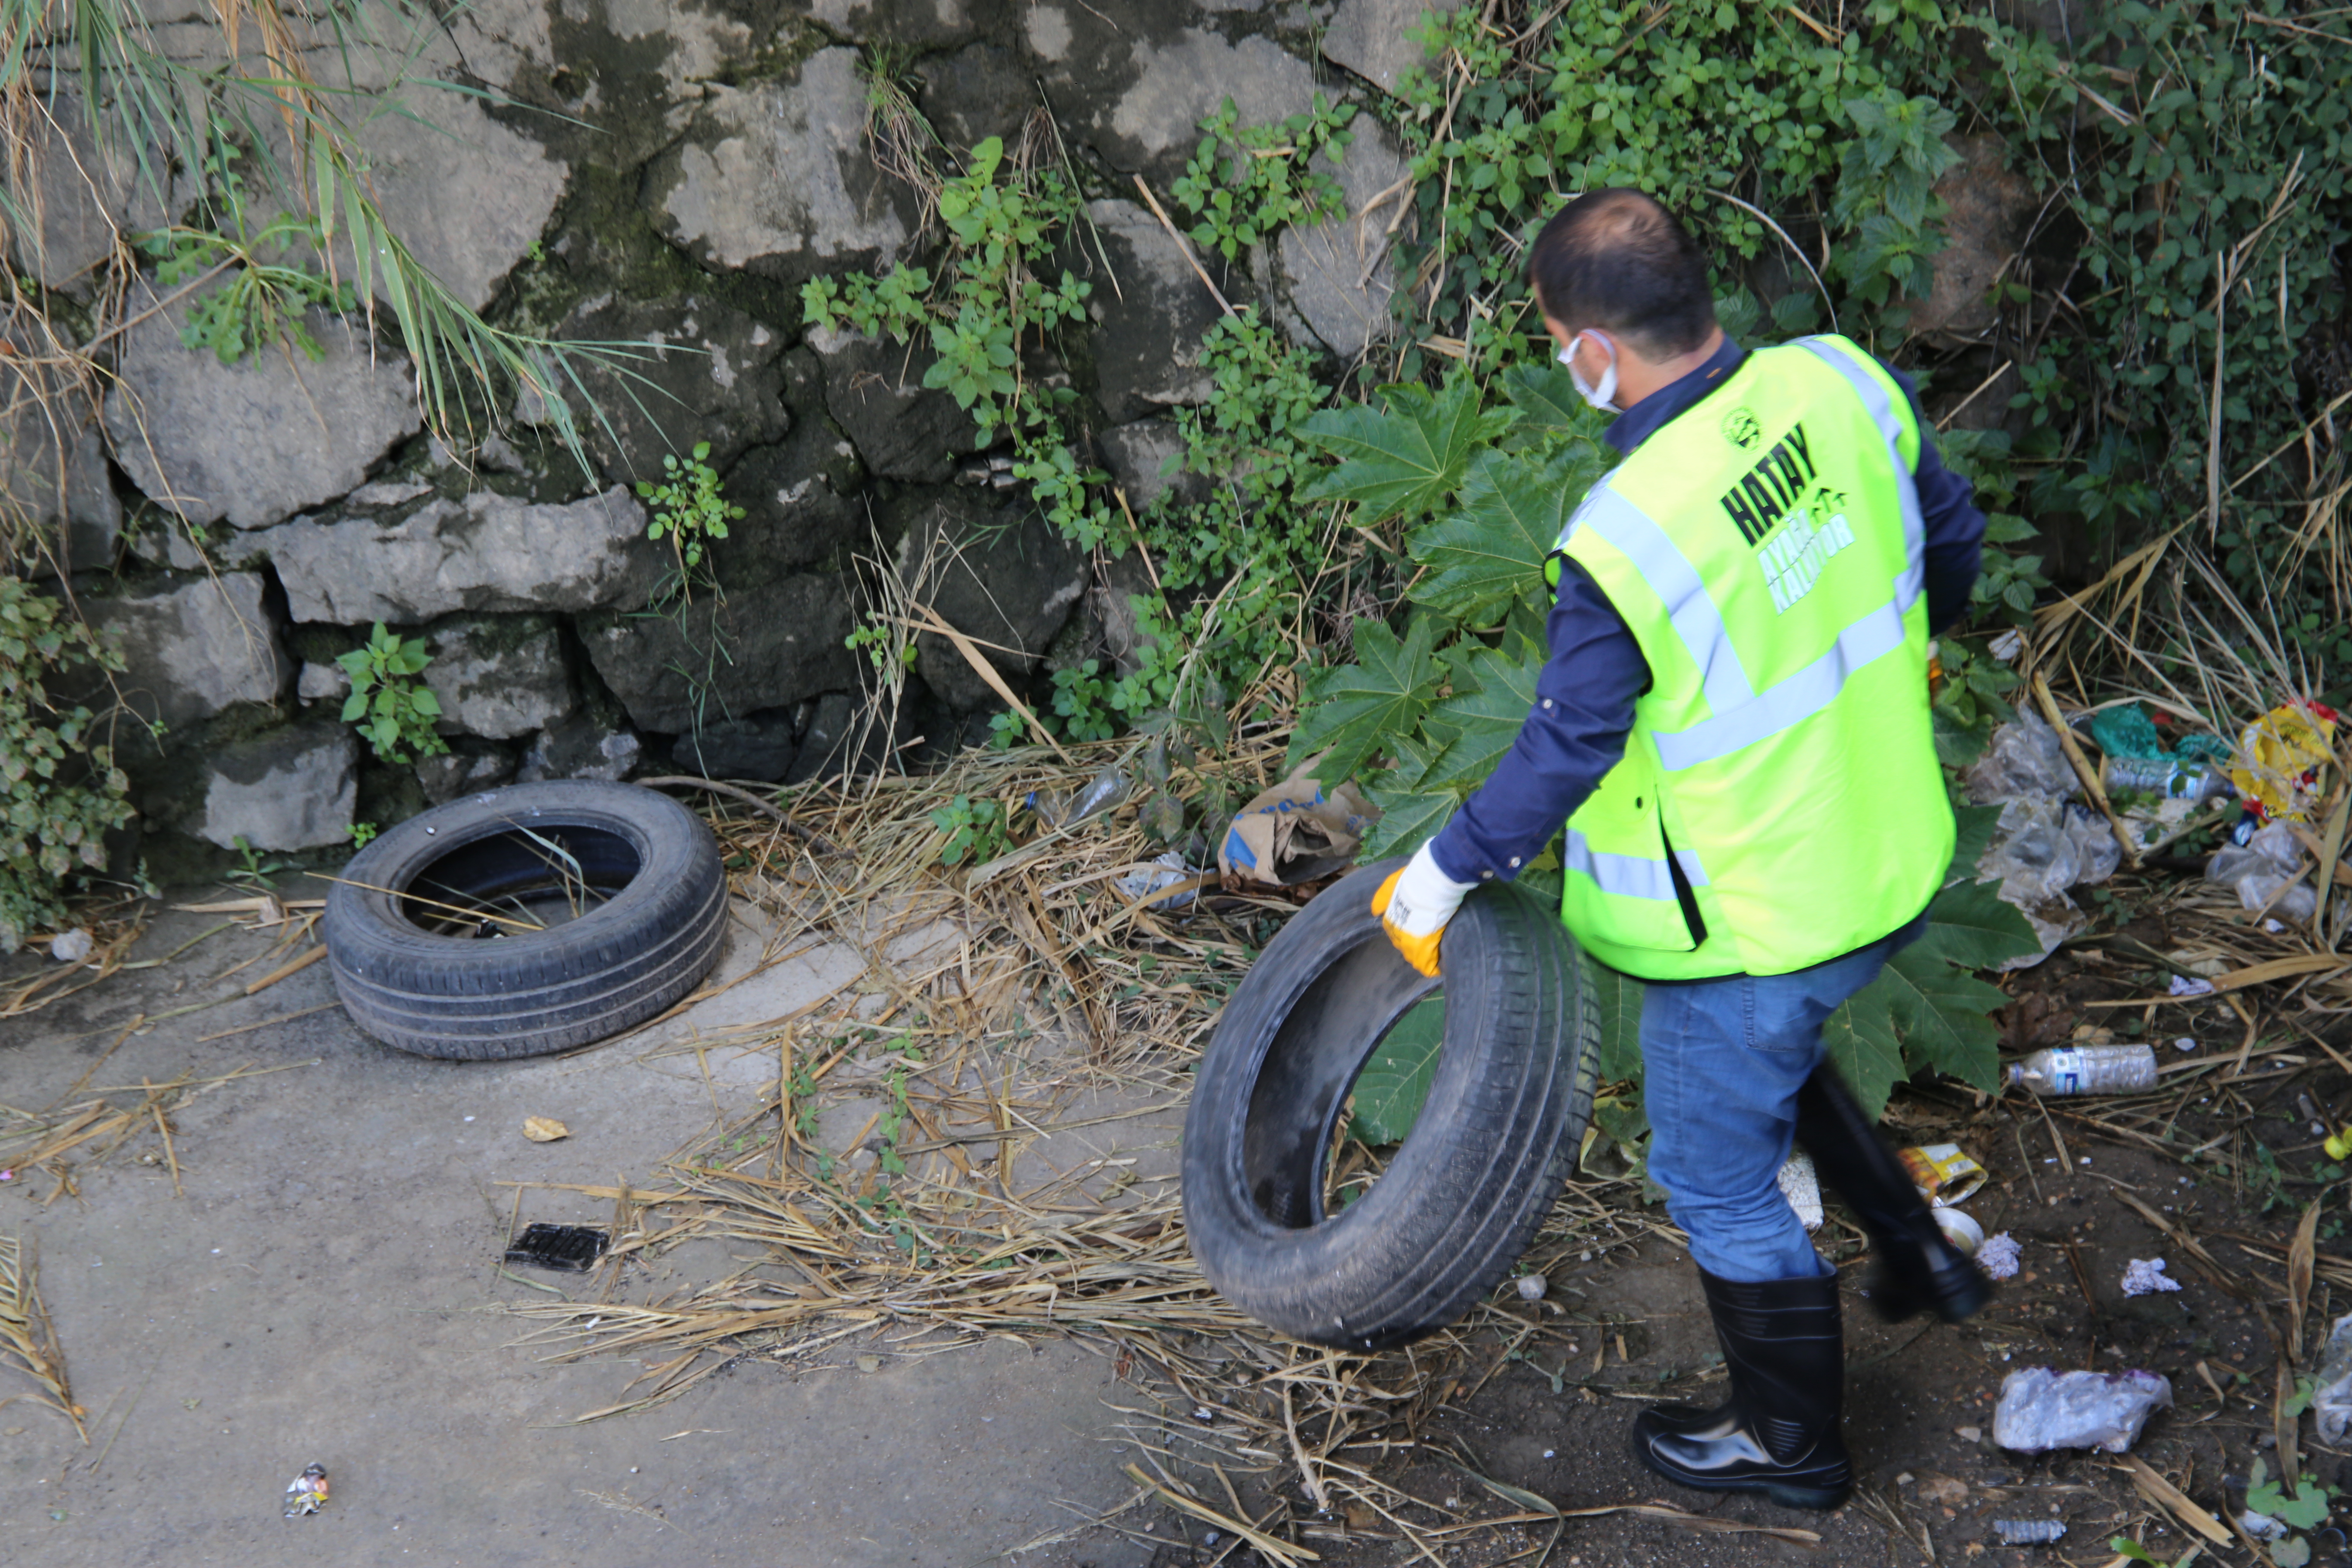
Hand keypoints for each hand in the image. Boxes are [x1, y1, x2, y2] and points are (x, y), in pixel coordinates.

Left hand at [1372, 843, 1475, 977]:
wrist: (1430, 883)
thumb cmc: (1412, 881)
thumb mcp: (1390, 884)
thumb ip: (1382, 898)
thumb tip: (1374, 912)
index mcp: (1389, 921)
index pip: (1396, 933)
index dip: (1408, 932)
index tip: (1419, 928)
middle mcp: (1396, 935)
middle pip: (1405, 947)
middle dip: (1416, 946)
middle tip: (1430, 939)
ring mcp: (1410, 944)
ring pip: (1416, 959)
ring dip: (1425, 957)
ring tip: (1436, 954)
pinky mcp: (1425, 950)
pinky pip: (1428, 967)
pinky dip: (1434, 967)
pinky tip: (1440, 967)